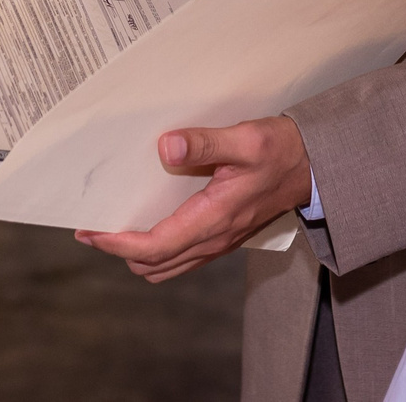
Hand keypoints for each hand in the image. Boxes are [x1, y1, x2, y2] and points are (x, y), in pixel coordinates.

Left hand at [77, 116, 312, 282]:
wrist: (314, 168)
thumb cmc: (282, 151)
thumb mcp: (247, 138)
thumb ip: (206, 143)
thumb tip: (165, 149)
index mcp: (214, 218)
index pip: (155, 246)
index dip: (118, 244)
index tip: (90, 232)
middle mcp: (214, 238)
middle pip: (154, 264)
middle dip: (119, 250)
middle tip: (91, 228)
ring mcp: (219, 241)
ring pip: (167, 266)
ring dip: (136, 254)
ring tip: (111, 230)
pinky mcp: (223, 236)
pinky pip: (182, 257)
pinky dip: (156, 250)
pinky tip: (146, 224)